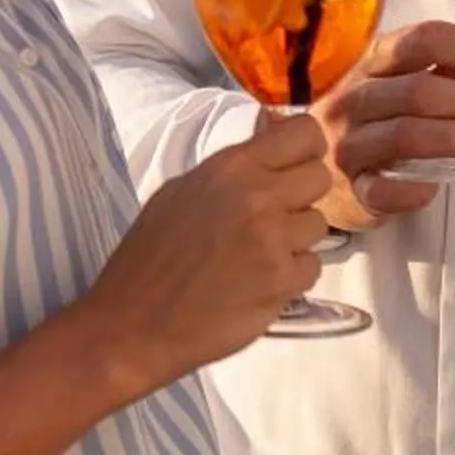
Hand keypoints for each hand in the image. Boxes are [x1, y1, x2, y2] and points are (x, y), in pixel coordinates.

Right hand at [80, 111, 328, 392]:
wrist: (134, 322)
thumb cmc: (148, 255)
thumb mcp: (180, 191)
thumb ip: (232, 169)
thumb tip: (269, 142)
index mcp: (230, 167)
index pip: (304, 133)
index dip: (306, 148)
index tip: (294, 163)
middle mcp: (258, 197)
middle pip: (320, 177)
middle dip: (301, 194)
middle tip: (273, 214)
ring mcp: (274, 241)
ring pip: (318, 224)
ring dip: (295, 238)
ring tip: (257, 253)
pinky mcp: (282, 282)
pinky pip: (311, 266)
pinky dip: (291, 275)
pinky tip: (258, 281)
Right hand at [310, 21, 454, 230]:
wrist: (310, 168)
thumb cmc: (368, 124)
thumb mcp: (390, 85)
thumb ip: (434, 74)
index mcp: (368, 65)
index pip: (421, 40)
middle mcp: (352, 100)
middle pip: (420, 91)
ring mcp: (347, 146)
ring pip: (409, 136)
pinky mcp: (352, 192)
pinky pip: (390, 190)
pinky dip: (424, 187)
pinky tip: (442, 181)